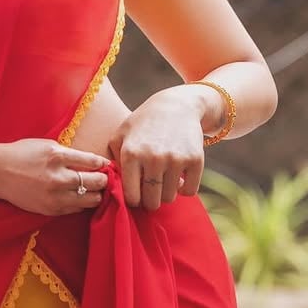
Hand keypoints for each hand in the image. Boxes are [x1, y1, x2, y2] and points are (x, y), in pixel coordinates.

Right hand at [0, 138, 109, 215]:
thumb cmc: (23, 154)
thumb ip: (71, 154)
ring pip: (91, 200)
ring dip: (96, 194)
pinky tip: (78, 196)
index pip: (93, 162)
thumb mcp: (48, 145)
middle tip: (104, 178)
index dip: (104, 164)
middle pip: (96, 183)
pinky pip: (76, 209)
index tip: (106, 165)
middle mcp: (57, 178)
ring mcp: (54, 197)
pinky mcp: (50, 210)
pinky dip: (81, 203)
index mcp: (57, 156)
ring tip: (94, 188)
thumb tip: (95, 162)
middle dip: (104, 180)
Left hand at [108, 86, 206, 209]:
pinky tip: (179, 180)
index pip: (131, 197)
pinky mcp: (195, 159)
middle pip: (151, 202)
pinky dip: (184, 190)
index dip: (133, 200)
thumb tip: (112, 187)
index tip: (136, 195)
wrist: (178, 106)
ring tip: (163, 181)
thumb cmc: (144, 123)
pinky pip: (189, 191)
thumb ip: (112, 161)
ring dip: (166, 194)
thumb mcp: (121, 135)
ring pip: (170, 198)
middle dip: (150, 201)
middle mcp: (153, 158)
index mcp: (131, 154)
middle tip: (150, 192)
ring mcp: (176, 159)